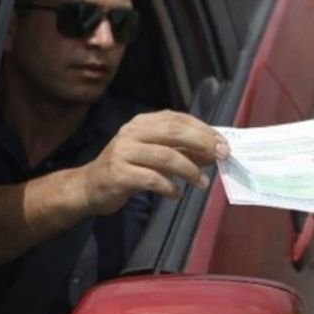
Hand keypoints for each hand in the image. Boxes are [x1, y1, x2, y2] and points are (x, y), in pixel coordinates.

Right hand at [79, 110, 228, 215]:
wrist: (89, 187)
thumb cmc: (129, 168)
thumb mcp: (155, 154)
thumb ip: (182, 150)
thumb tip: (214, 153)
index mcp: (143, 122)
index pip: (179, 119)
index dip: (204, 130)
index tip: (223, 144)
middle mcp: (132, 132)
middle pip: (174, 132)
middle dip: (202, 144)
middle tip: (221, 157)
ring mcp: (123, 152)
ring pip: (165, 156)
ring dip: (190, 170)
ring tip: (202, 183)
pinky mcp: (118, 174)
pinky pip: (151, 179)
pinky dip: (169, 187)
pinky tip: (177, 194)